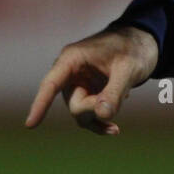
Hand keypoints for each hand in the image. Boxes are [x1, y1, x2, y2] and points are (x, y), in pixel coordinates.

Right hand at [25, 25, 159, 135]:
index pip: (51, 84)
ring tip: (124, 97)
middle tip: (122, 96)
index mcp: (72, 58)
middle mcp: (69, 73)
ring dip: (101, 115)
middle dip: (96, 108)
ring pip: (81, 114)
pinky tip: (114, 129)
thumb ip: (114, 92)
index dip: (40, 104)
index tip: (30, 125)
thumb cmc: (133, 49)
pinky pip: (87, 117)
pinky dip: (100, 123)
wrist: (143, 44)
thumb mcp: (128, 69)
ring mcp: (77, 85)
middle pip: (74, 105)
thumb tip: (101, 115)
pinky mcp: (87, 94)